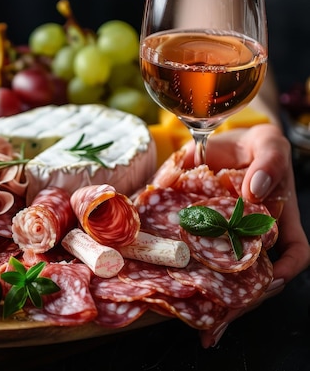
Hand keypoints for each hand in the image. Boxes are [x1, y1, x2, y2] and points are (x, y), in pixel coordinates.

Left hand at [184, 124, 309, 346]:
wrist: (221, 140)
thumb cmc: (253, 145)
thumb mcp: (267, 144)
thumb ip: (268, 162)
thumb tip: (257, 190)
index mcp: (279, 219)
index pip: (295, 253)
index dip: (284, 271)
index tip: (269, 282)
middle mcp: (257, 237)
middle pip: (257, 280)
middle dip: (240, 305)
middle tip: (216, 327)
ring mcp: (228, 241)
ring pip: (227, 280)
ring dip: (216, 305)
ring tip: (202, 331)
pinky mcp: (201, 239)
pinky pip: (198, 264)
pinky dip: (190, 280)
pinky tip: (177, 300)